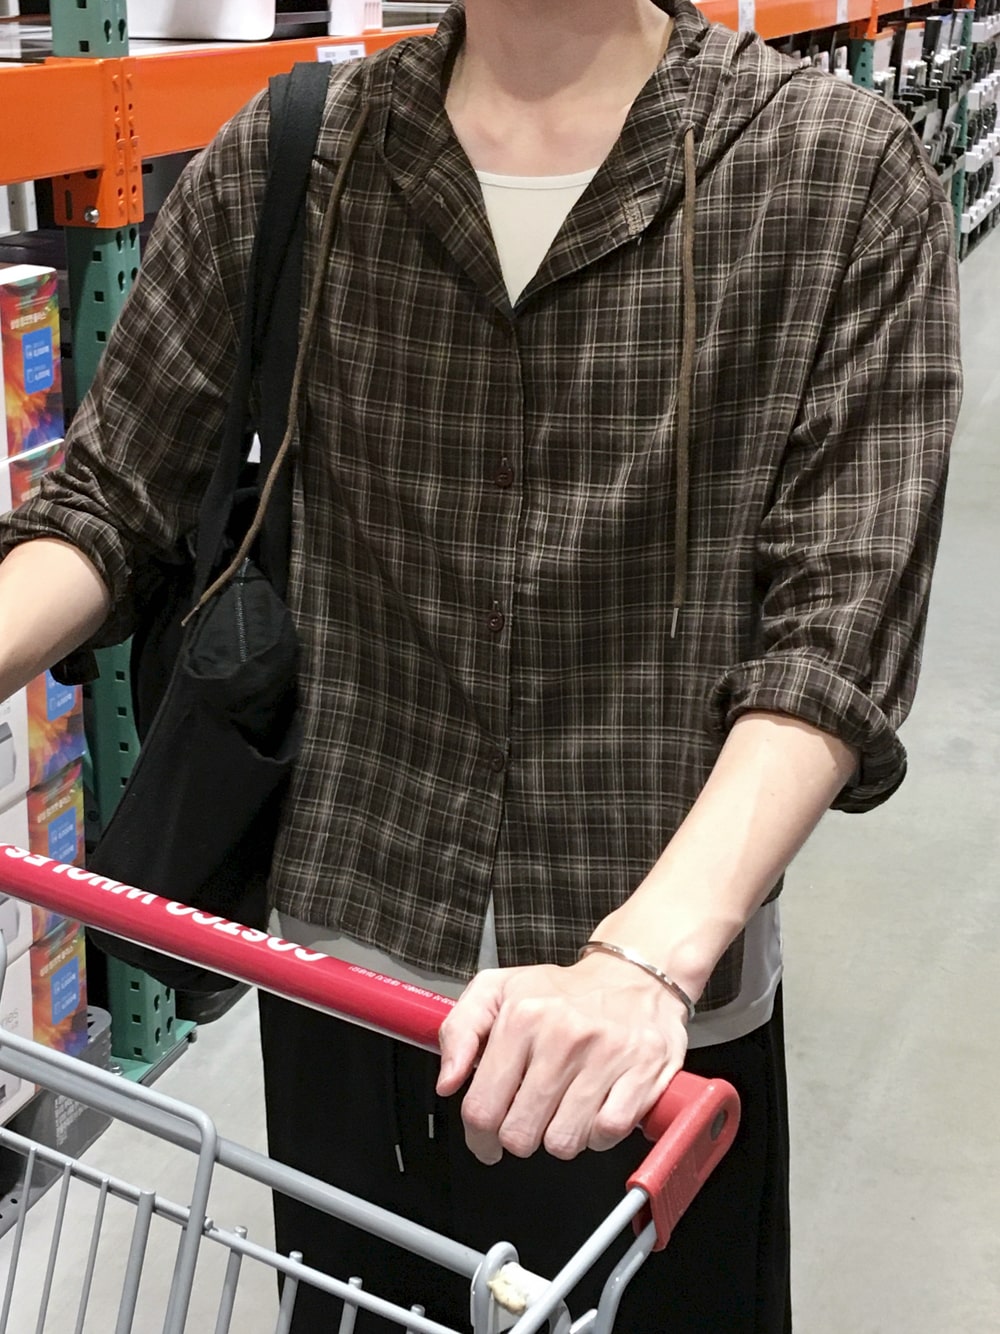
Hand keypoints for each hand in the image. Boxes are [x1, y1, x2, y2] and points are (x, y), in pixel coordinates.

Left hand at [436, 951, 689, 1164]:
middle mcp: (563, 1034)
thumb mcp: (497, 990)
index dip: (478, 1137)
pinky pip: (606, 1134)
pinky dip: (598, 1133)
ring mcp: (605, 1055)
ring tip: (563, 1107)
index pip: (482, 1108)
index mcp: (522, 1015)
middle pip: (519, 1134)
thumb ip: (459, 1030)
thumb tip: (448, 1082)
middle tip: (529, 1117)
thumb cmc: (563, 992)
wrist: (636, 976)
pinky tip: (595, 1108)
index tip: (486, 1139)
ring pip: (562, 1142)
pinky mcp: (642, 1073)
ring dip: (559, 1136)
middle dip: (519, 1136)